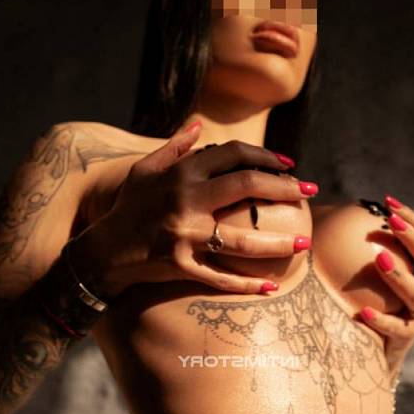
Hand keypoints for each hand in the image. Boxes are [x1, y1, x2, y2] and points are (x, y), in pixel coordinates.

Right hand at [70, 124, 316, 297]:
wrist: (104, 249)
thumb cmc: (127, 208)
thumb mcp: (145, 170)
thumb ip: (175, 147)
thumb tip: (198, 125)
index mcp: (182, 174)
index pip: (233, 155)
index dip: (266, 157)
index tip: (289, 166)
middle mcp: (186, 200)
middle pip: (247, 187)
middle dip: (284, 188)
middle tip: (310, 193)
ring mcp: (184, 235)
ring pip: (241, 239)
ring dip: (277, 242)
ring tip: (303, 242)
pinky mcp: (181, 265)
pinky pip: (220, 277)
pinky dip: (246, 284)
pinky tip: (270, 287)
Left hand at [359, 195, 413, 377]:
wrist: (374, 355)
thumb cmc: (365, 304)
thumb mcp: (365, 275)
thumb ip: (350, 246)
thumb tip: (316, 213)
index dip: (412, 217)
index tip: (387, 202)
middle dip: (411, 237)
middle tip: (390, 221)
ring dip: (397, 273)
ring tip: (377, 258)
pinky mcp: (407, 338)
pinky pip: (397, 328)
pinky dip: (381, 319)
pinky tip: (361, 312)